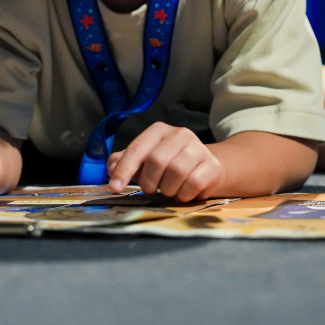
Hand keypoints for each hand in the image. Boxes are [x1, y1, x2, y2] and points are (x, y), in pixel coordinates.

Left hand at [106, 122, 222, 201]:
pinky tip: (182, 192)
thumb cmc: (169, 164)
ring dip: (167, 189)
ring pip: (176, 172)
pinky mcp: (212, 165)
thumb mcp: (145, 160)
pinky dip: (183, 194)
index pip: (137, 149)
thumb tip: (111, 168)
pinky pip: (193, 184)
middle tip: (149, 189)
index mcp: (159, 131)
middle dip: (148, 182)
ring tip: (168, 189)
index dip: (124, 170)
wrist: (205, 168)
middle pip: (157, 160)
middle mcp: (180, 134)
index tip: (114, 187)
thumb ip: (125, 162)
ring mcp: (199, 148)